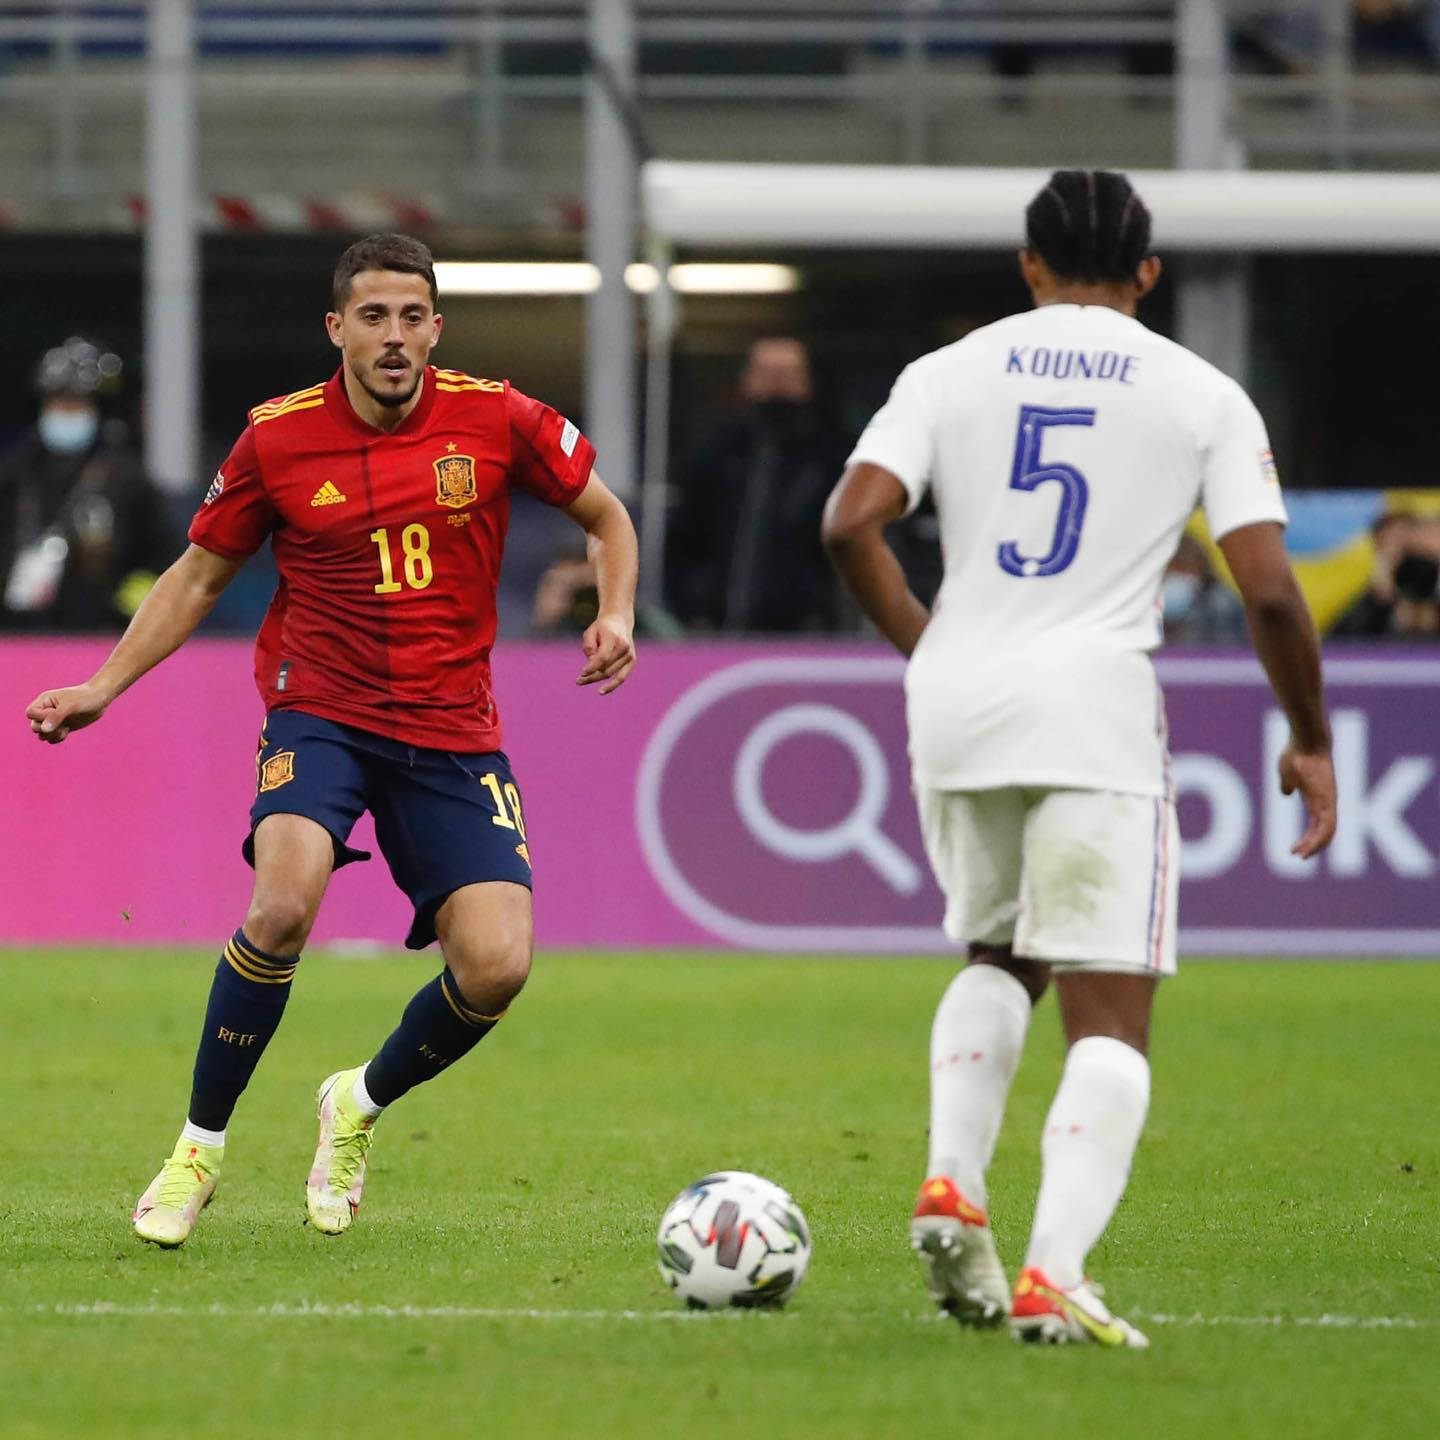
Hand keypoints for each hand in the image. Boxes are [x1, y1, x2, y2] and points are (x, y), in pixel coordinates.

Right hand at [25, 683, 108, 743]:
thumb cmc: (85, 698)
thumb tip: (44, 729)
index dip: (40, 718)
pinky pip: (51, 738)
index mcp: (44, 701)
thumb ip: (56, 716)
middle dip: (47, 730)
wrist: (99, 699)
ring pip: (42, 734)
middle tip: (62, 725)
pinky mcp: (62, 726)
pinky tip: (67, 731)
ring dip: (52, 735)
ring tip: (65, 729)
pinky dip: (57, 738)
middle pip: (34, 727)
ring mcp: (54, 720)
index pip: (30, 714)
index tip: (56, 714)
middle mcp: (46, 710)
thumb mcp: (71, 705)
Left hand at [576, 614, 634, 695]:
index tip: (581, 674)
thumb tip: (592, 667)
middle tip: (578, 680)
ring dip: (596, 678)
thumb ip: (589, 648)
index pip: (602, 657)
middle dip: (591, 675)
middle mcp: (624, 647)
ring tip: (581, 681)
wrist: (619, 621)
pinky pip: (621, 677)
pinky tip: (601, 691)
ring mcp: (629, 654)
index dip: (591, 667)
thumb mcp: (589, 633)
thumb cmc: (601, 628)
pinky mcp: (632, 661)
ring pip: (610, 673)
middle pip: (605, 668)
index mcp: (613, 637)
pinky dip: (612, 685)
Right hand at [1278, 742, 1336, 858]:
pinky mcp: (1328, 800)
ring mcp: (1328, 802)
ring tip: (1301, 856)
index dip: (1309, 839)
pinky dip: (1318, 840)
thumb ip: (1287, 785)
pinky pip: (1327, 826)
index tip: (1295, 849)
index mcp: (1317, 798)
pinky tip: (1307, 848)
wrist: (1307, 740)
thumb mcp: (1287, 773)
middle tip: (1297, 856)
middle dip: (1312, 846)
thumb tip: (1286, 793)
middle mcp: (1326, 803)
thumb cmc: (1297, 753)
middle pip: (1324, 832)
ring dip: (1315, 847)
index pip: (1318, 825)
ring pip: (1328, 832)